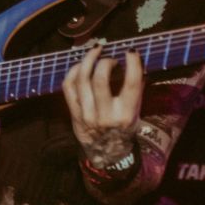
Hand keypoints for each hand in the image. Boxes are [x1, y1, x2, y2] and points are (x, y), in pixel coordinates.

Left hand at [62, 45, 143, 166]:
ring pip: (82, 80)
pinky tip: (81, 64)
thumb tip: (135, 59)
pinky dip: (74, 71)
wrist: (107, 153)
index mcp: (126, 114)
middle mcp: (106, 115)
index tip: (131, 52)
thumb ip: (135, 88)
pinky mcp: (74, 115)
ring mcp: (87, 116)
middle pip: (100, 79)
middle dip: (104, 61)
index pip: (131, 83)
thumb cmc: (124, 126)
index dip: (133, 63)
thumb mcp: (135, 111)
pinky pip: (68, 87)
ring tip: (95, 52)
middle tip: (109, 58)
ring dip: (88, 60)